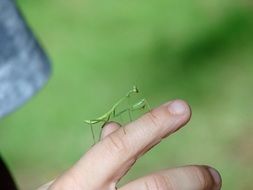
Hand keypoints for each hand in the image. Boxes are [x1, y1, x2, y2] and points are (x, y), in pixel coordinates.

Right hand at [38, 100, 221, 189]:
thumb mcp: (70, 180)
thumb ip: (94, 156)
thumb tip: (114, 126)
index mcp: (77, 184)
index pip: (119, 146)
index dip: (152, 125)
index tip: (182, 108)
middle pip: (154, 188)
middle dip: (189, 180)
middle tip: (213, 176)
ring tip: (206, 189)